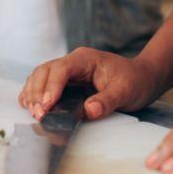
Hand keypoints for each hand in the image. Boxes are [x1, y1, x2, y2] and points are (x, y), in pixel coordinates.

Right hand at [18, 47, 163, 121]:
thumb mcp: (126, 92)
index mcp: (85, 59)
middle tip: (38, 115)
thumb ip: (107, 100)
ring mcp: (67, 70)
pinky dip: (34, 94)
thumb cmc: (134, 82)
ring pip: (40, 76)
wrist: (141, 78)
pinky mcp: (65, 82)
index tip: (47, 106)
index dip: (51, 87)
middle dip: (38, 92)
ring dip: (33, 94)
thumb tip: (88, 111)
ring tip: (34, 113)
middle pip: (45, 71)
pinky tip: (31, 106)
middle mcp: (73, 61)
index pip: (61, 69)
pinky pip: (43, 84)